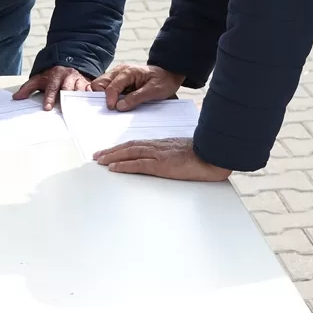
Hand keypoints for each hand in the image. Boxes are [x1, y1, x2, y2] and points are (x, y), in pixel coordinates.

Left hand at [13, 65, 89, 110]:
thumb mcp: (39, 79)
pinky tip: (90, 107)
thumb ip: (27, 88)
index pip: (52, 87)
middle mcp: (68, 77)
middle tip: (65, 110)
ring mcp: (79, 80)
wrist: (68, 64)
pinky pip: (91, 92)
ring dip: (79, 100)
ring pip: (80, 90)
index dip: (50, 98)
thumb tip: (16, 97)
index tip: (47, 108)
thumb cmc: (53, 76)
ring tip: (78, 111)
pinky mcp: (88, 84)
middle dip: (66, 99)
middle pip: (68, 89)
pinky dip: (91, 98)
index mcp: (56, 75)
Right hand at [90, 64, 184, 110]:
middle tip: (110, 108)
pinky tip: (116, 103)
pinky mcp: (118, 82)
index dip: (110, 99)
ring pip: (101, 86)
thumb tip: (119, 106)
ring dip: (104, 97)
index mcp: (128, 71)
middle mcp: (119, 71)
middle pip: (99, 83)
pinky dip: (108, 97)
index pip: (111, 86)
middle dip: (101, 96)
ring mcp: (117, 76)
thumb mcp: (154, 91)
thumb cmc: (163, 81)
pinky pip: (107, 89)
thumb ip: (136, 98)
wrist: (169, 75)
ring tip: (114, 106)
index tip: (112, 109)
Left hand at [93, 137, 232, 181]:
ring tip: (100, 160)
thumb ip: (175, 155)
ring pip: (130, 153)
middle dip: (112, 151)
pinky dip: (124, 165)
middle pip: (129, 146)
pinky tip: (113, 167)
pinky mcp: (162, 164)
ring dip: (113, 156)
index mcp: (163, 145)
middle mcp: (158, 147)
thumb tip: (170, 160)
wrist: (214, 155)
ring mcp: (159, 155)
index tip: (111, 151)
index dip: (122, 147)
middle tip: (98, 155)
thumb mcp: (186, 153)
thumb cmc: (204, 156)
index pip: (137, 144)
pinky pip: (138, 164)